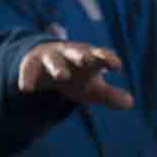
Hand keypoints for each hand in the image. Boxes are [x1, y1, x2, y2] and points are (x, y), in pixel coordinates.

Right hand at [18, 41, 134, 109]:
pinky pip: (29, 70)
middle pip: (78, 53)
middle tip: (87, 60)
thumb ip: (110, 95)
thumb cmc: (78, 76)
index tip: (116, 65)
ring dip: (58, 67)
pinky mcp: (32, 64)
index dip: (109, 59)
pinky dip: (28, 78)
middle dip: (82, 56)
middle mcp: (71, 54)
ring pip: (54, 61)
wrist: (47, 63)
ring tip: (62, 76)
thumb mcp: (93, 88)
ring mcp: (51, 57)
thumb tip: (130, 103)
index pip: (102, 56)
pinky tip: (26, 89)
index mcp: (90, 58)